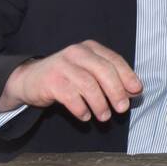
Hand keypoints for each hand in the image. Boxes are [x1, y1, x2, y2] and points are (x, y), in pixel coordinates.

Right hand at [0, 40, 142, 121]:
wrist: (30, 79)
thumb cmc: (66, 77)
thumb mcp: (89, 73)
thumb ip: (111, 79)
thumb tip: (134, 91)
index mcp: (90, 48)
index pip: (114, 60)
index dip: (127, 76)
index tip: (137, 91)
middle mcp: (77, 53)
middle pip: (103, 71)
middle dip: (116, 91)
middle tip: (122, 108)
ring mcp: (62, 65)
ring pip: (88, 85)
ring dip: (100, 104)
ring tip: (104, 116)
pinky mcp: (51, 81)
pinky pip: (71, 97)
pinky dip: (81, 109)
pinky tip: (85, 116)